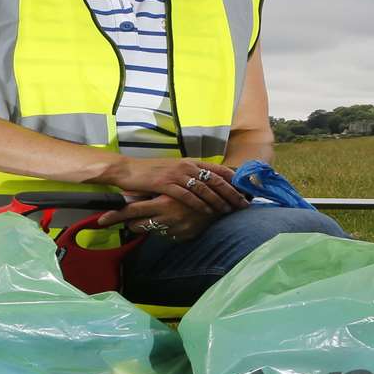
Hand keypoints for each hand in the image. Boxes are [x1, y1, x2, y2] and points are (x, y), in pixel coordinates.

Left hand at [97, 193, 218, 240]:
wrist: (223, 201)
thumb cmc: (195, 189)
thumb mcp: (173, 186)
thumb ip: (153, 192)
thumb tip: (130, 196)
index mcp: (163, 202)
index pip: (132, 210)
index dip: (115, 216)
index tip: (100, 220)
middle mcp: (167, 218)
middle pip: (137, 224)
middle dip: (127, 222)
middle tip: (117, 221)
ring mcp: (175, 229)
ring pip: (150, 230)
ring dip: (145, 224)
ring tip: (148, 216)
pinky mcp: (183, 236)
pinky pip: (165, 234)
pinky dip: (162, 227)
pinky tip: (168, 220)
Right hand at [102, 157, 248, 217]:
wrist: (127, 171)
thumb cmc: (151, 172)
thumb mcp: (174, 169)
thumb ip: (190, 175)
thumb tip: (207, 185)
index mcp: (190, 161)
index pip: (219, 170)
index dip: (234, 180)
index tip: (246, 191)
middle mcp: (187, 166)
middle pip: (216, 180)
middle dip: (232, 193)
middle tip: (243, 204)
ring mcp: (177, 174)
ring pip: (204, 188)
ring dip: (218, 200)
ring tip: (228, 211)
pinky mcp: (166, 184)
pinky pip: (187, 196)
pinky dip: (199, 204)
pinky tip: (207, 212)